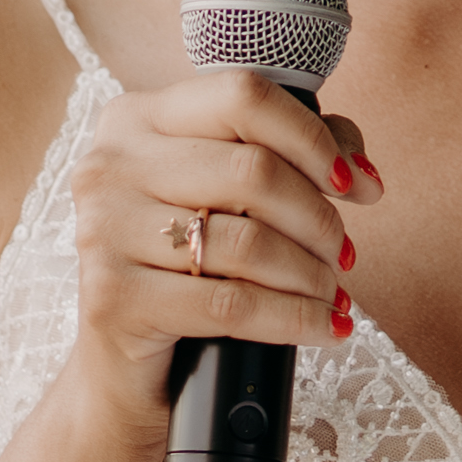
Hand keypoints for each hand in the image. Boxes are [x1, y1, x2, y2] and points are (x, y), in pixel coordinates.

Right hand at [64, 67, 376, 406]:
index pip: (243, 97)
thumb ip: (289, 154)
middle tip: (341, 253)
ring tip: (332, 293)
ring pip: (248, 242)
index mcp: (137, 118)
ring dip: (310, 274)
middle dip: (317, 219)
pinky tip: (322, 327)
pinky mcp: (112, 297)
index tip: (350, 183)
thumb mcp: (227, 197)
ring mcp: (103, 230)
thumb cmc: (183, 269)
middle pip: (253, 171)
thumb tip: (357, 169)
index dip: (312, 138)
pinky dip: (293, 318)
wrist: (123, 365)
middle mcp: (110, 164)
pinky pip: (231, 304)